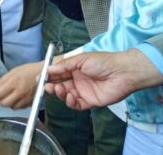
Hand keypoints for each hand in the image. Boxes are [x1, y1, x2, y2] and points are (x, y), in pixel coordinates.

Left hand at [0, 62, 42, 108]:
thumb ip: (2, 80)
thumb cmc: (29, 70)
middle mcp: (20, 92)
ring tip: (8, 97)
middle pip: (5, 103)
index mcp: (14, 83)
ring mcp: (26, 98)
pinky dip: (16, 105)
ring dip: (8, 103)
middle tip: (0, 96)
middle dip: (0, 101)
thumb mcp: (13, 71)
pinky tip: (16, 98)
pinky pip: (20, 107)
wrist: (45, 73)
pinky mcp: (31, 102)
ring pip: (12, 107)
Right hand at [43, 49, 162, 110]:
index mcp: (75, 69)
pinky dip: (70, 102)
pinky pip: (77, 104)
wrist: (122, 72)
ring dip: (60, 94)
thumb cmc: (103, 62)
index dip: (49, 76)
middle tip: (46, 86)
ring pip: (66, 95)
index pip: (58, 73)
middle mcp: (78, 80)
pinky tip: (69, 97)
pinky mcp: (90, 101)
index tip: (40, 77)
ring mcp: (84, 91)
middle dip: (52, 86)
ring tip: (58, 90)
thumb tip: (49, 68)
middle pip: (60, 85)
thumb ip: (64, 66)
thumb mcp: (80, 59)